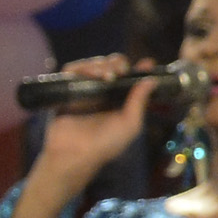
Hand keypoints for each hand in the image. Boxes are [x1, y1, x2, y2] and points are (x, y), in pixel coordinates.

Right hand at [10, 57, 157, 217]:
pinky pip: (72, 70)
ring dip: (101, 64)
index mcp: (118, 101)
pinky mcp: (66, 90)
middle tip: (122, 70)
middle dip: (118, 63)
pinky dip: (83, 68)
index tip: (147, 63)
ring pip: (92, 64)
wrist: (75, 155)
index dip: (137, 69)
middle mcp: (101, 93)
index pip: (128, 77)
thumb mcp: (130, 125)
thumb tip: (152, 80)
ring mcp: (83, 90)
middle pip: (110, 66)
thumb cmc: (105, 145)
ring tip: (108, 75)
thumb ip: (139, 102)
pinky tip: (94, 76)